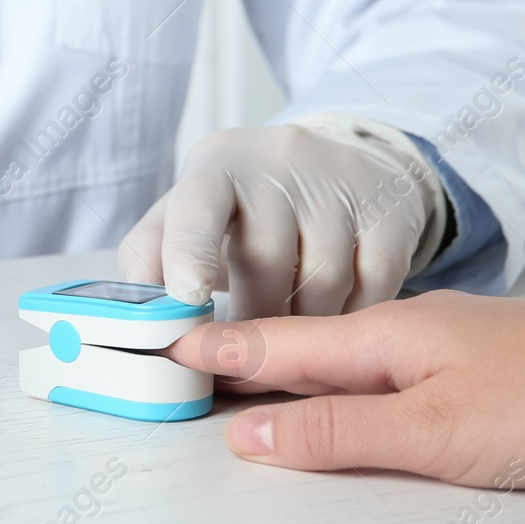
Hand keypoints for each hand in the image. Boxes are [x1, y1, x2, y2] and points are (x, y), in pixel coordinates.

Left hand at [119, 120, 440, 317]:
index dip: (190, 254)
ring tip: (292, 342)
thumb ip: (149, 259)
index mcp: (216, 165)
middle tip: (243, 362)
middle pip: (265, 261)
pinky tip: (338, 324)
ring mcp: (341, 182)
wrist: (330, 168)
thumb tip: (134, 316)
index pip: (197, 207)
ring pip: (323, 282)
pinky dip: (354, 318)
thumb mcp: (184, 216)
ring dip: (305, 330)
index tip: (188, 300)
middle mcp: (280, 161)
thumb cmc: (241, 207)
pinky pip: (375, 286)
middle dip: (252, 321)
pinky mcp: (390, 210)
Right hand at [165, 291, 524, 487]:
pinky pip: (376, 361)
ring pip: (339, 352)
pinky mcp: (465, 359)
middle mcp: (402, 328)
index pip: (275, 346)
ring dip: (284, 361)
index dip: (216, 352)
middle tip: (183, 357)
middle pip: (299, 344)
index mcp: (381, 337)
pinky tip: (340, 385)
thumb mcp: (431, 431)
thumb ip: (337, 431)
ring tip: (242, 373)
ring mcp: (436, 340)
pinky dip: (336, 372)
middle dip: (237, 354)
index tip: (164, 346)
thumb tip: (251, 436)